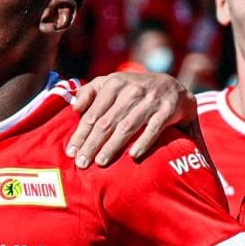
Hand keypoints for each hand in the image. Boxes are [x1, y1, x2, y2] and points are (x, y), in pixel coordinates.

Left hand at [66, 72, 196, 167]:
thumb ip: (91, 91)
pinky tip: (133, 156)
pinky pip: (153, 129)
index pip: (93, 113)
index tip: (71, 152)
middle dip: (92, 144)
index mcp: (115, 83)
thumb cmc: (135, 89)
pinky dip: (143, 142)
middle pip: (106, 122)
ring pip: (127, 127)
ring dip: (112, 146)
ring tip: (100, 162)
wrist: (174, 88)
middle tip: (81, 162)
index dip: (81, 134)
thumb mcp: (113, 83)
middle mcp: (132, 90)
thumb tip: (75, 108)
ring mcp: (150, 100)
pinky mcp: (167, 110)